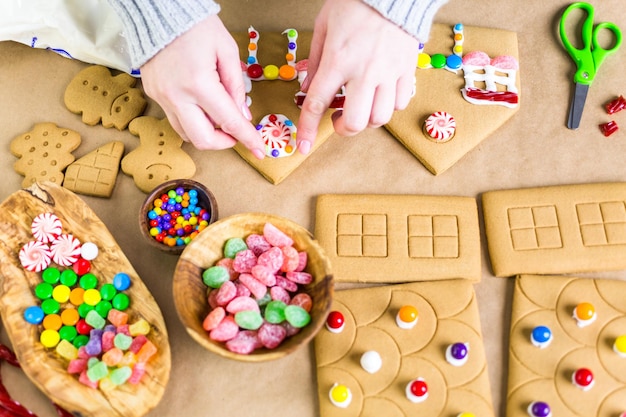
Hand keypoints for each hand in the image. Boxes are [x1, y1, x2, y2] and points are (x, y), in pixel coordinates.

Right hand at [140, 15, 264, 158]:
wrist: (159, 12)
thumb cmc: (197, 26)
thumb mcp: (227, 50)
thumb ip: (236, 86)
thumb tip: (243, 115)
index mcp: (199, 83)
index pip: (228, 121)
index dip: (247, 138)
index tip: (259, 150)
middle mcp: (177, 96)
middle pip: (202, 140)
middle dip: (224, 143)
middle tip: (236, 134)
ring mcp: (162, 97)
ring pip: (186, 134)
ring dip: (207, 133)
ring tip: (218, 117)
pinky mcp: (153, 95)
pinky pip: (175, 119)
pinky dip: (192, 120)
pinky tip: (201, 107)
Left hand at [297, 0, 419, 154]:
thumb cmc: (354, 4)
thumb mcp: (323, 26)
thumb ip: (315, 60)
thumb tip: (309, 88)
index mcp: (337, 59)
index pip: (317, 103)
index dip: (307, 129)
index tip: (303, 145)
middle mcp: (364, 71)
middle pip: (356, 122)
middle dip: (343, 130)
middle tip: (338, 121)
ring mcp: (389, 72)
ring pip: (379, 118)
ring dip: (366, 120)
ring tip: (359, 108)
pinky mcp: (407, 70)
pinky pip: (399, 103)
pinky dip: (388, 107)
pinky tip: (380, 96)